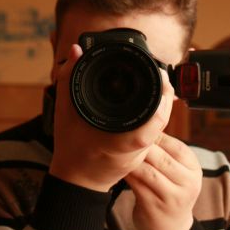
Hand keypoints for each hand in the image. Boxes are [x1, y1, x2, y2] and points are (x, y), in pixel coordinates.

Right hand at [49, 44, 174, 191]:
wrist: (78, 179)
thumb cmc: (71, 149)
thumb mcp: (64, 111)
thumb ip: (69, 79)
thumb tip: (77, 50)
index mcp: (121, 140)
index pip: (154, 118)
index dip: (162, 95)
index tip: (160, 74)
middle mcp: (136, 146)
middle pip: (162, 115)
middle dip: (165, 91)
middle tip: (160, 71)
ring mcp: (141, 150)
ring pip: (161, 121)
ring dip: (162, 100)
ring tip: (157, 79)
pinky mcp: (142, 150)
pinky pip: (154, 127)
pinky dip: (155, 110)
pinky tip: (151, 97)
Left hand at [125, 133, 201, 229]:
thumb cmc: (170, 195)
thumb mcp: (179, 174)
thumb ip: (167, 154)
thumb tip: (145, 123)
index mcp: (194, 169)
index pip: (174, 145)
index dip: (154, 136)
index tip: (136, 130)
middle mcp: (187, 182)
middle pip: (160, 157)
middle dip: (139, 147)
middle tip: (122, 138)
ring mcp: (172, 196)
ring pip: (147, 170)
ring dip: (131, 160)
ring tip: (117, 152)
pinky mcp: (155, 206)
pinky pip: (137, 185)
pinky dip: (127, 174)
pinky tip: (117, 168)